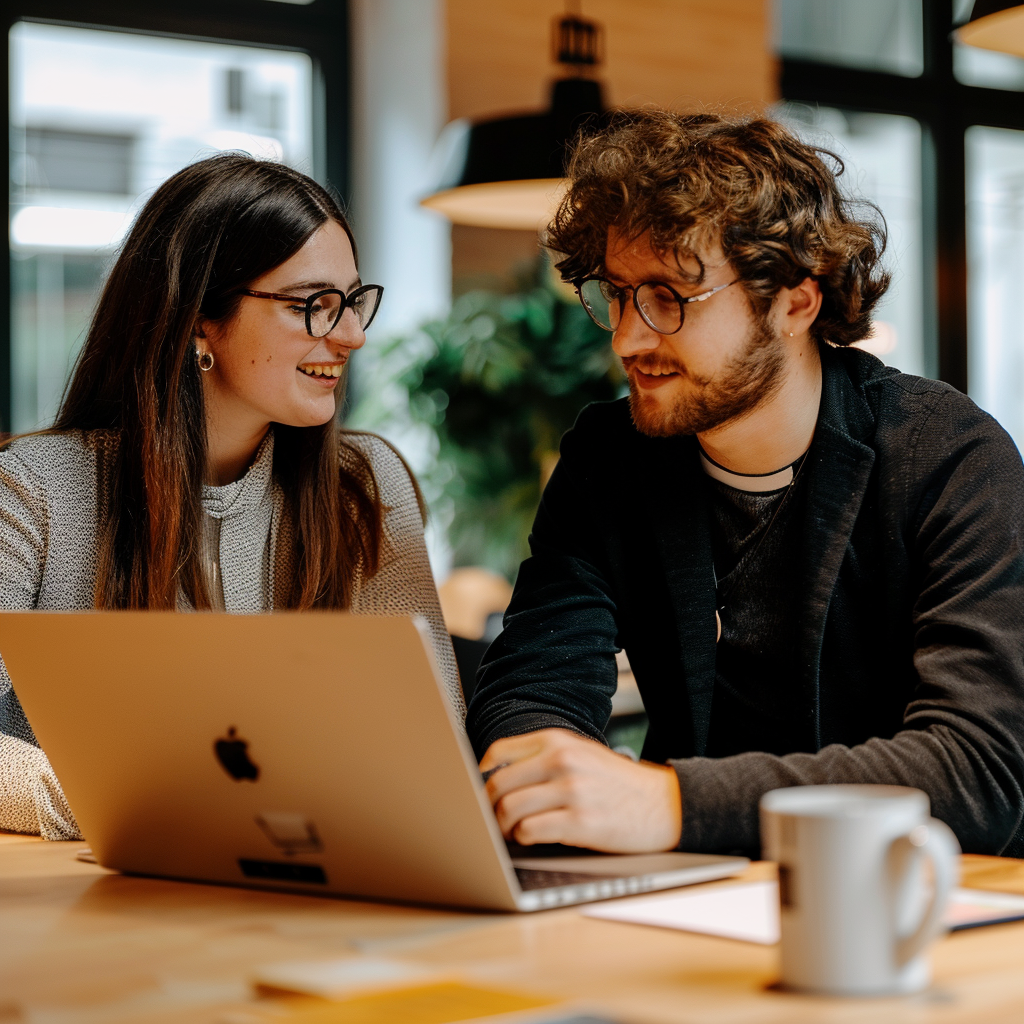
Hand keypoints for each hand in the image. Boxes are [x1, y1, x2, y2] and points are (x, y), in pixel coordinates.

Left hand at [480, 728, 682, 852]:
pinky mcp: (580, 822)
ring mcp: (572, 791)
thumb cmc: (618, 783)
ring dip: (502, 827)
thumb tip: (496, 776)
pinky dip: (523, 838)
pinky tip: (531, 838)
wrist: (664, 804)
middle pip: (498, 783)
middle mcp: (562, 761)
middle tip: (490, 819)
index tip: (479, 790)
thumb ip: (544, 758)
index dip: (481, 774)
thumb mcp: (582, 754)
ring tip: (511, 832)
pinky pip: (530, 831)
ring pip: (509, 809)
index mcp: (559, 741)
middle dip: (487, 806)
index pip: (498, 752)